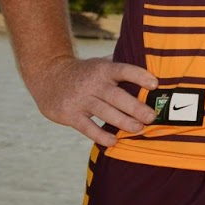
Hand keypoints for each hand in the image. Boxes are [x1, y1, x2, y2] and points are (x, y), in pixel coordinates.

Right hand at [25, 55, 157, 147]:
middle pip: (117, 96)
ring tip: (139, 129)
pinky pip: (87, 127)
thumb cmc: (84, 72)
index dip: (139, 76)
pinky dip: (100, 135)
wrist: (48, 76)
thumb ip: (121, 65)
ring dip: (123, 122)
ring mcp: (81, 99)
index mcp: (104, 69)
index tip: (155, 84)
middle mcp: (93, 83)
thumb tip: (151, 63)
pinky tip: (113, 141)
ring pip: (105, 112)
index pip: (124, 70)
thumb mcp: (100, 63)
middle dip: (136, 107)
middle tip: (152, 117)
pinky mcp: (70, 114)